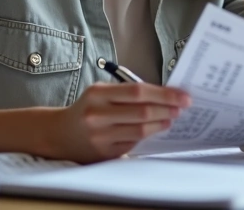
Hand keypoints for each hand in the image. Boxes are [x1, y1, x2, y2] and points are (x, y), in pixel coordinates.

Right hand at [44, 82, 190, 162]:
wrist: (60, 134)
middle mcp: (97, 115)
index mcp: (97, 94)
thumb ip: (128, 93)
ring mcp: (100, 136)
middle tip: (182, 107)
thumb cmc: (88, 109)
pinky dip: (148, 135)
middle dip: (167, 109)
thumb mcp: (102, 93)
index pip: (138, 92)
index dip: (164, 94)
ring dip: (161, 124)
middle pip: (142, 112)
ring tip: (172, 118)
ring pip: (140, 130)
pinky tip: (156, 129)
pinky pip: (133, 143)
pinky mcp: (104, 152)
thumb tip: (165, 94)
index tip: (182, 95)